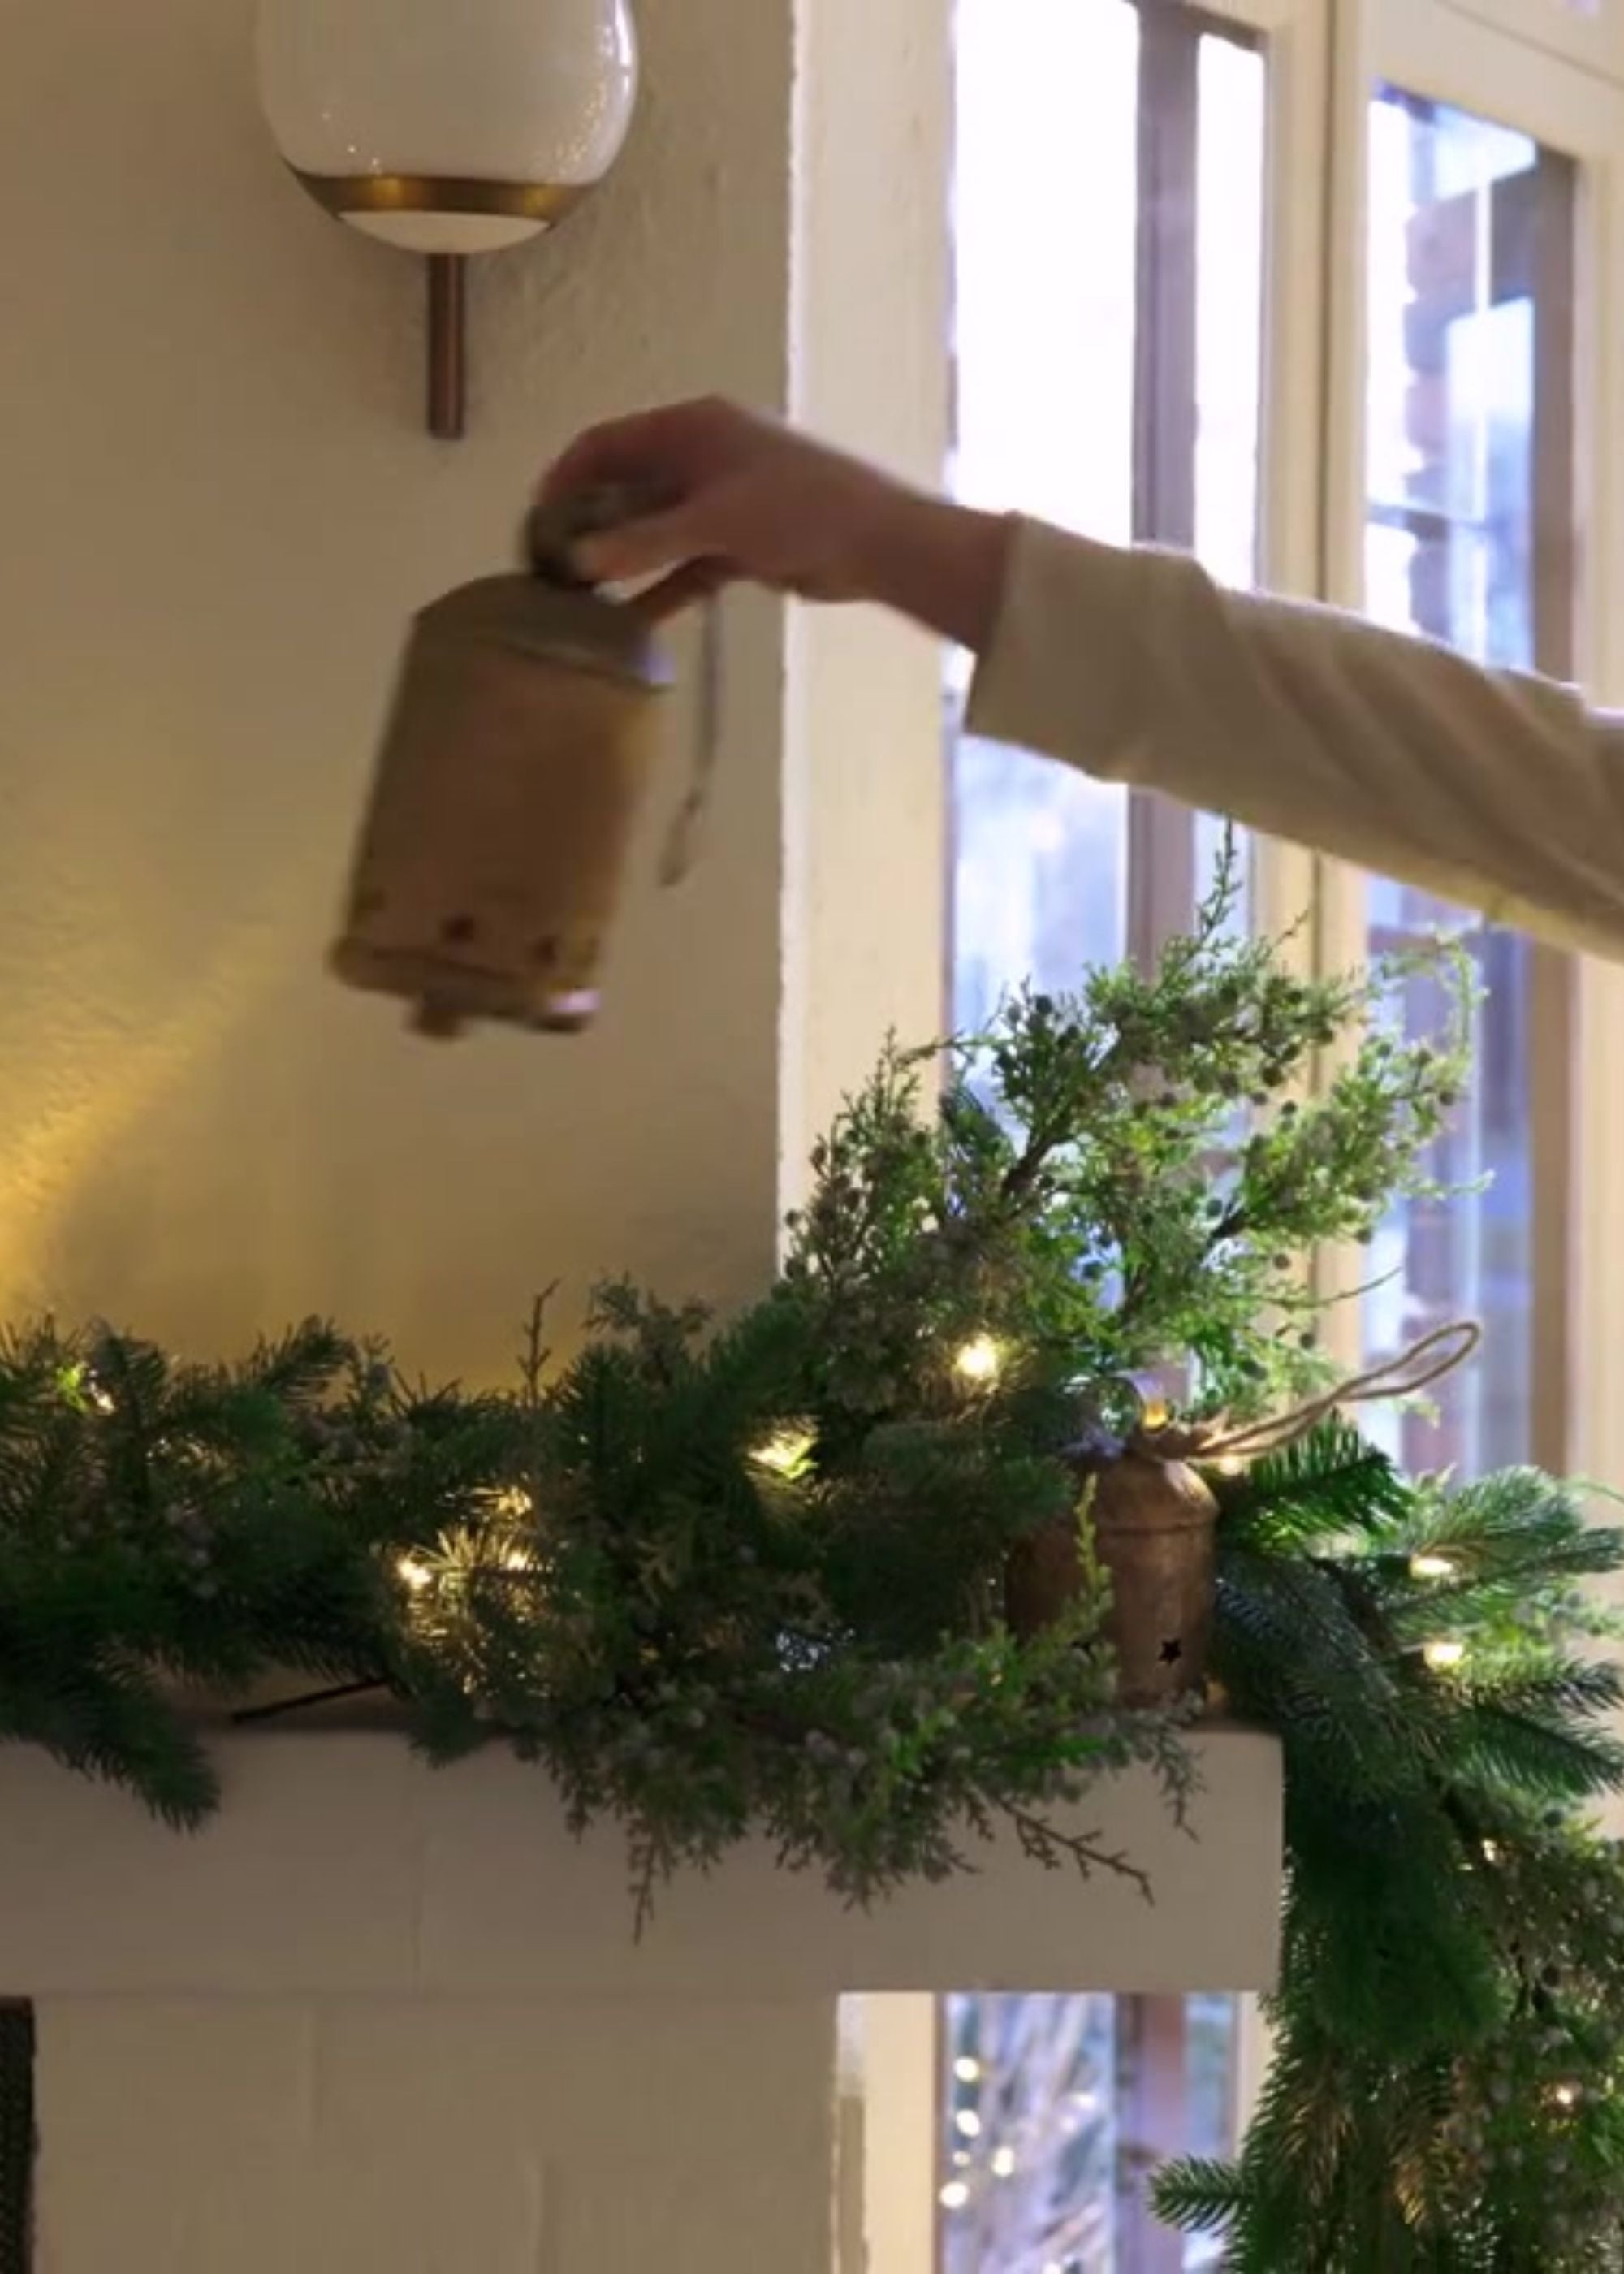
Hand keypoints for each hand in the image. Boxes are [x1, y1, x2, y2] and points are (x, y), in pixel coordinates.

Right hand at [536, 396, 1011, 648]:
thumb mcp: (714, 522)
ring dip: (622, 561)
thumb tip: (580, 559)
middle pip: (627, 487)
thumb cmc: (798, 509)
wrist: (876, 542)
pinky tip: (631, 621)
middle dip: (590, 524)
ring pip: (654, 530)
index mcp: (693, 427)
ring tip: (581, 598)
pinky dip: (661, 587)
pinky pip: (685, 564)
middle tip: (550, 565)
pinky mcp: (739, 543)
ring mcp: (720, 501)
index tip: (536, 515)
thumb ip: (645, 542)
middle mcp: (701, 457)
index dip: (568, 474)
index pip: (609, 441)